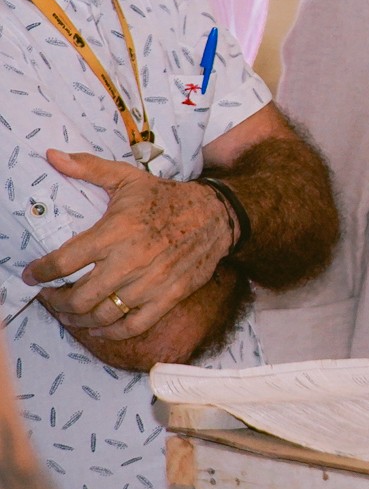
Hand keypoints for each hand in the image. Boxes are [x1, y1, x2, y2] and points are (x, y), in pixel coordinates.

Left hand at [22, 150, 233, 340]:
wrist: (217, 214)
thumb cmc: (166, 197)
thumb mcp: (128, 178)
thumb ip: (89, 169)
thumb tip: (52, 156)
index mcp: (116, 232)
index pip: (65, 262)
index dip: (41, 273)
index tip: (32, 275)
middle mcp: (131, 261)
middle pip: (80, 297)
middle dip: (57, 302)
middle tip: (51, 297)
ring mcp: (152, 282)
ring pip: (103, 315)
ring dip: (79, 319)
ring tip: (70, 312)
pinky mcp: (170, 296)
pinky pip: (134, 326)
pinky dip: (111, 332)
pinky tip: (99, 327)